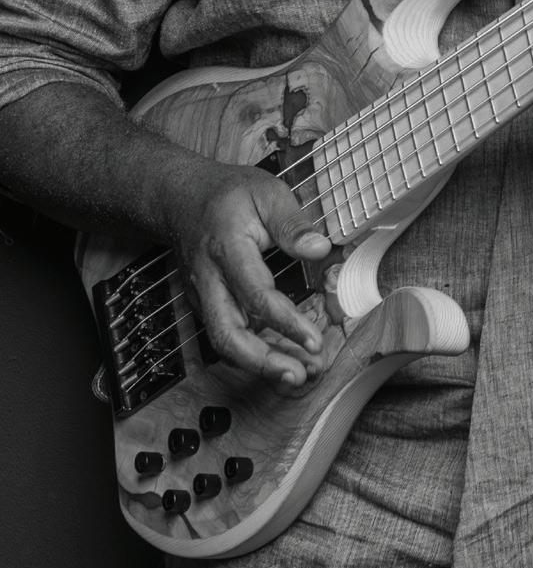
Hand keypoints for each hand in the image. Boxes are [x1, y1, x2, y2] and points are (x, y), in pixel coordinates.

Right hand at [160, 162, 332, 387]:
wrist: (178, 197)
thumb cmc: (226, 194)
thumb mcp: (266, 193)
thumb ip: (292, 223)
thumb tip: (319, 249)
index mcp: (227, 251)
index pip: (256, 295)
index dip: (286, 323)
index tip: (313, 340)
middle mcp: (209, 280)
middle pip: (227, 334)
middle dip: (262, 362)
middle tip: (298, 374)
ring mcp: (203, 294)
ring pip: (223, 341)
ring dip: (259, 363)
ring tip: (295, 374)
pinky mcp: (205, 302)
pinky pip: (226, 332)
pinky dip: (252, 350)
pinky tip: (282, 356)